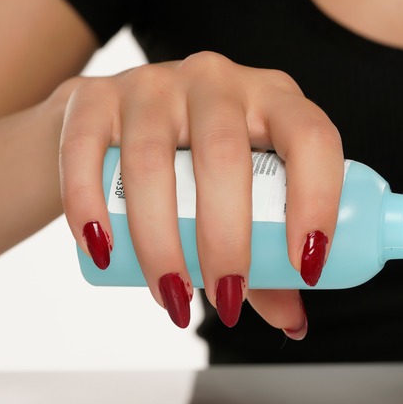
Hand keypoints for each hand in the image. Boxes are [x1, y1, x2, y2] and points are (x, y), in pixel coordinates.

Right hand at [58, 52, 343, 332]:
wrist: (118, 125)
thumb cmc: (200, 170)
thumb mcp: (246, 198)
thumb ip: (270, 259)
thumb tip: (294, 322)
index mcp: (274, 100)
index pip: (311, 137)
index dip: (317, 199)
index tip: (306, 266)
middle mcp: (217, 80)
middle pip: (224, 156)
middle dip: (226, 242)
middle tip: (227, 301)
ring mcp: (152, 83)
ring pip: (152, 160)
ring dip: (160, 242)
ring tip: (172, 298)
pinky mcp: (93, 97)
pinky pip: (85, 150)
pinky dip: (90, 208)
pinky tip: (103, 253)